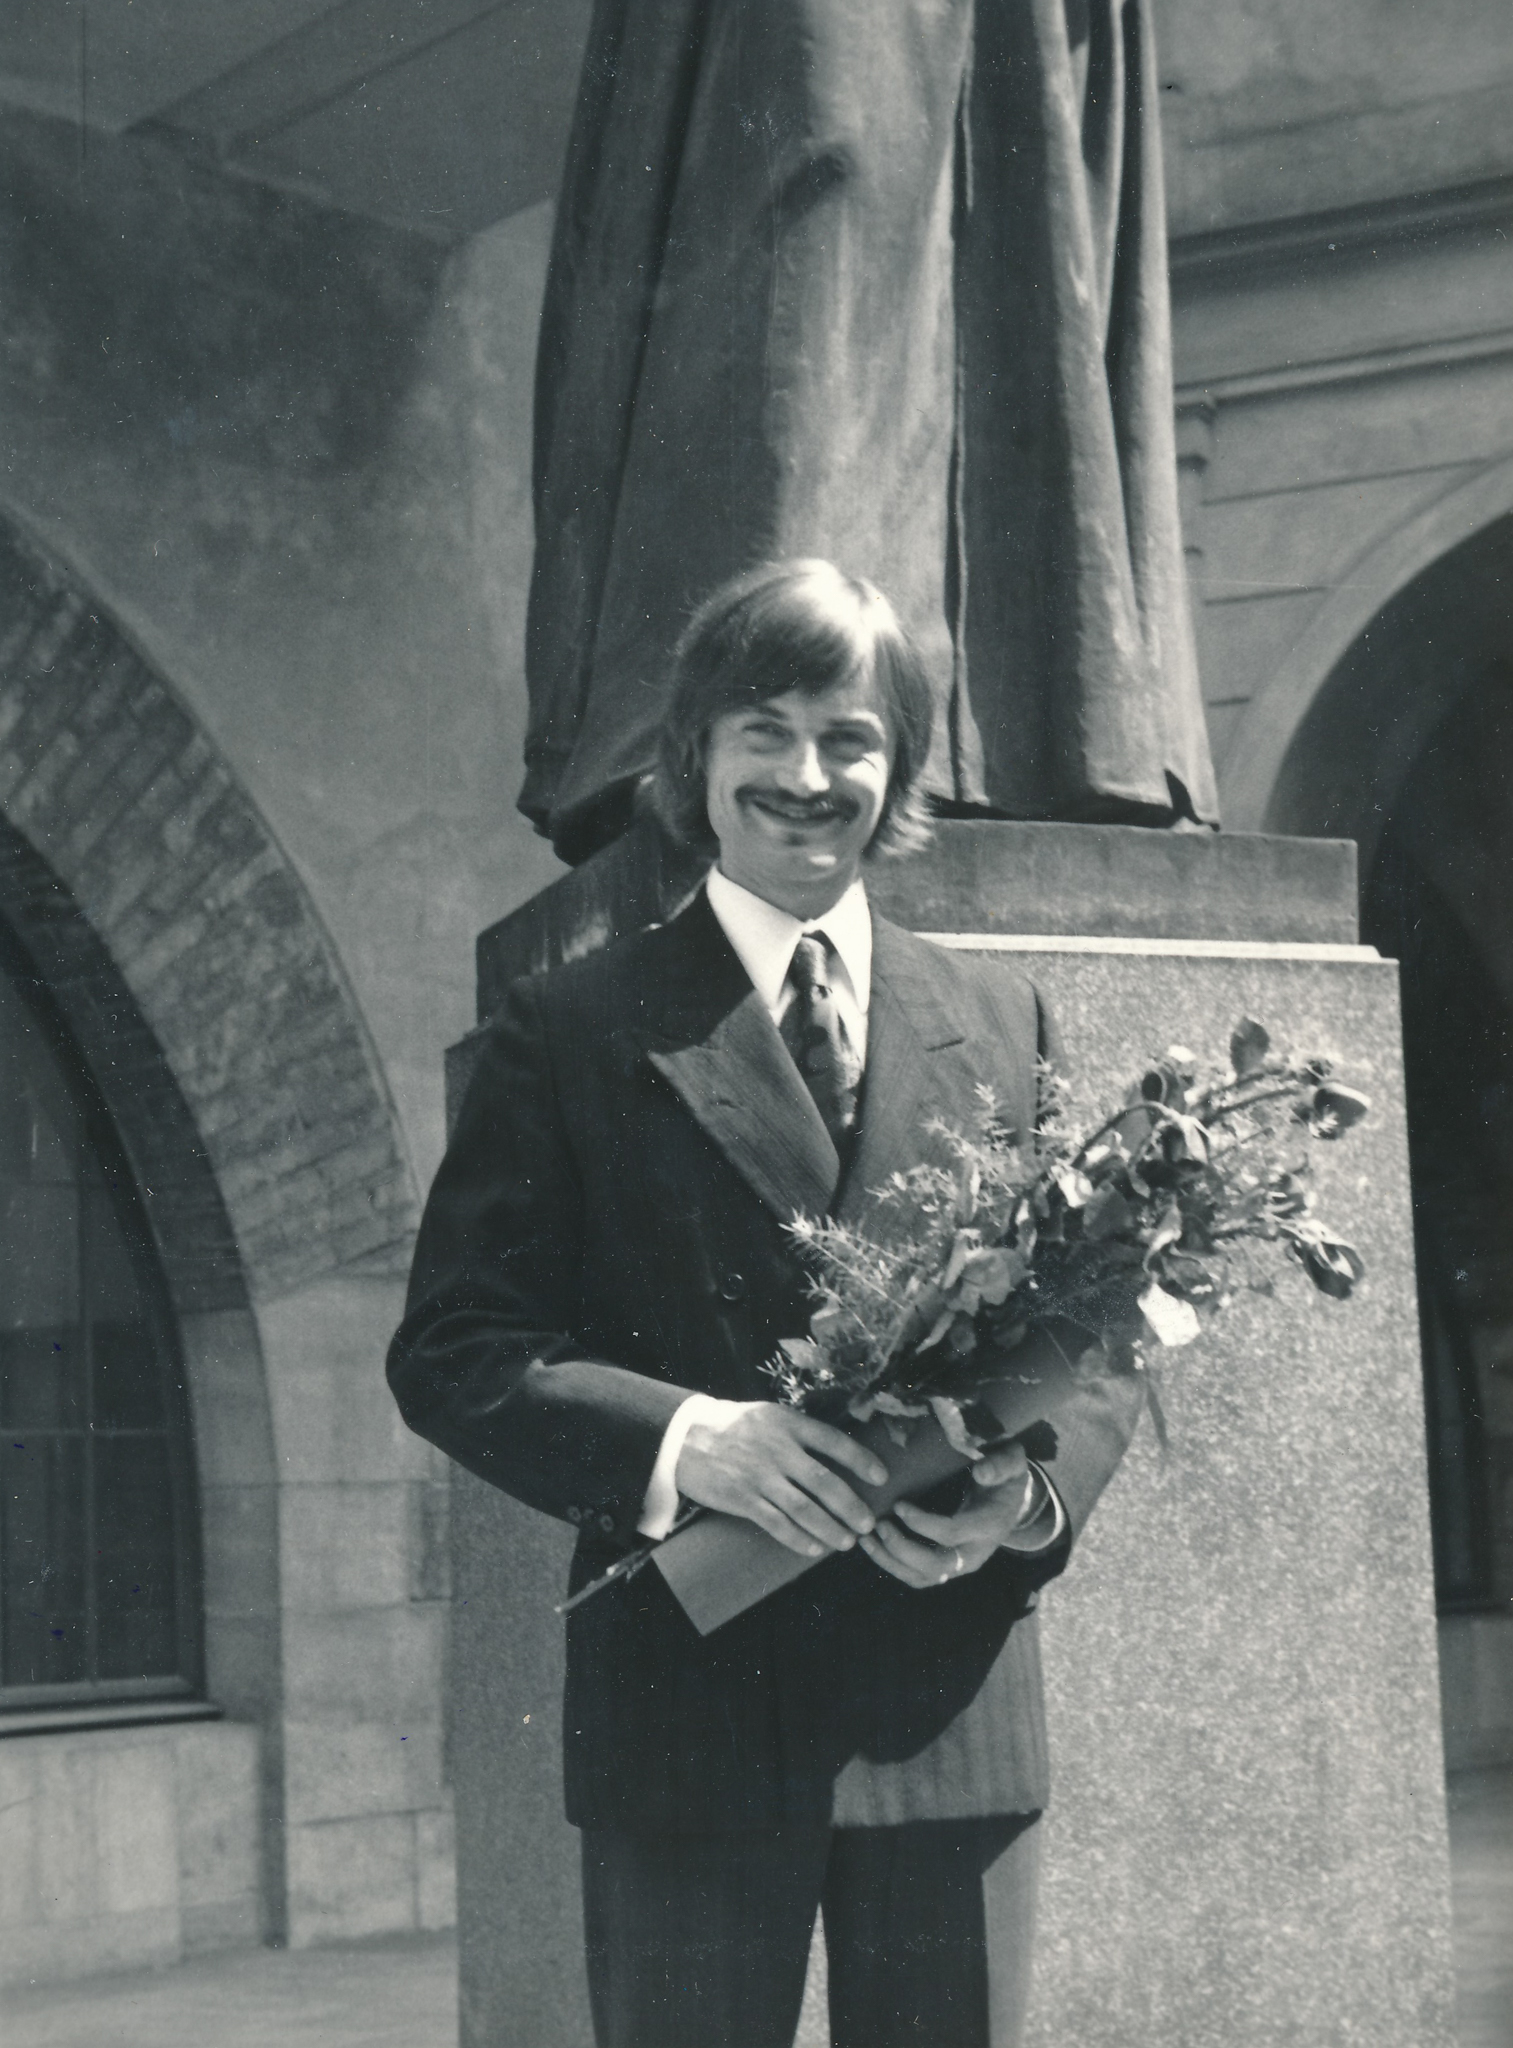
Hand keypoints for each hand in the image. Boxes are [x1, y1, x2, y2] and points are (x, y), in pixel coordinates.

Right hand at [677, 1405, 888, 1558]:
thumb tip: (837, 1452)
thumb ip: (798, 1431)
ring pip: (804, 1508)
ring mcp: (759, 1476)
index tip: (881, 1477)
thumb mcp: (768, 1415)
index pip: (833, 1441)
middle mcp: (777, 1449)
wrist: (685, 1438)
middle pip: (824, 1482)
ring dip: (830, 1528)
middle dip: (851, 1506)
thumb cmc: (733, 1426)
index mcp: (787, 1423)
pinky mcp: (742, 1499)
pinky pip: (777, 1524)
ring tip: (847, 1542)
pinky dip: (799, 1539)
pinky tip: (815, 1548)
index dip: (861, 1460)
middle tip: (869, 1524)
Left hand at [859, 1440, 1041, 1589]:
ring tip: (865, 1539)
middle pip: (935, 1566)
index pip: (952, 1533)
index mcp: (989, 1526)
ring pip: (922, 1578)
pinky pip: (917, 1577)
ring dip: (890, 1562)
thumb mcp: (1010, 1461)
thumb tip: (981, 1470)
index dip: (922, 1523)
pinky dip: (892, 1566)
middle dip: (902, 1549)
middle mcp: (975, 1553)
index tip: (898, 1505)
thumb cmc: (1005, 1476)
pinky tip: (873, 1546)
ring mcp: (960, 1565)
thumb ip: (1000, 1464)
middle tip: (878, 1525)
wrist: (1012, 1501)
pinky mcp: (947, 1568)